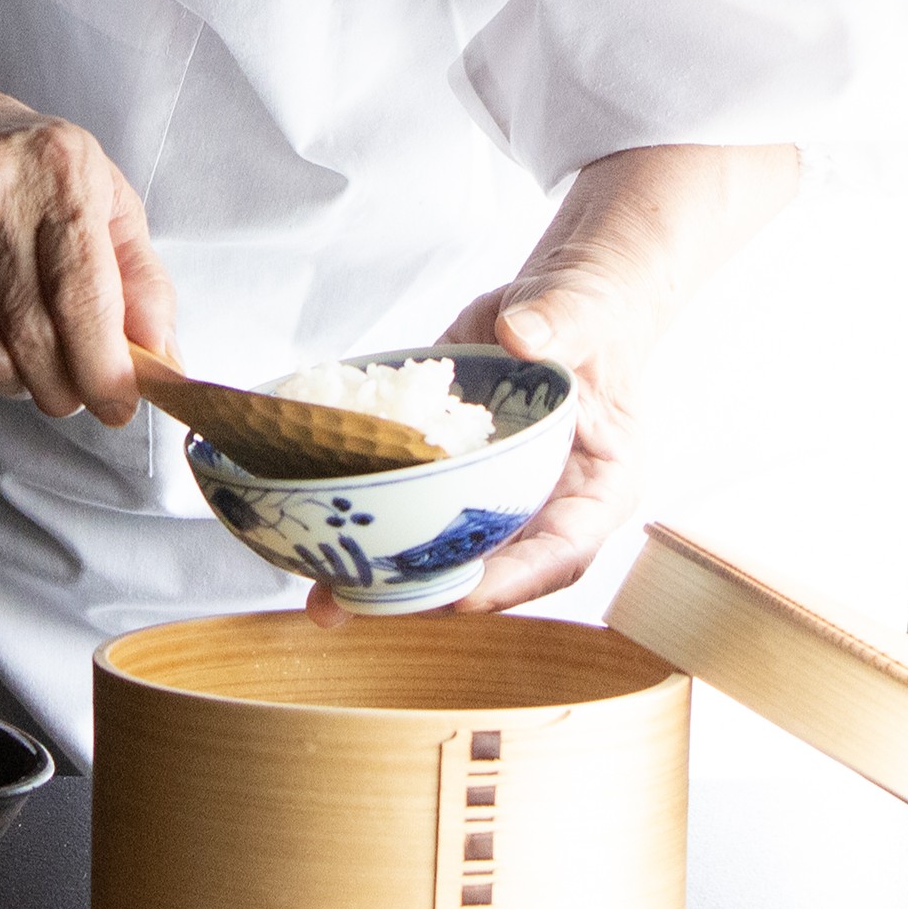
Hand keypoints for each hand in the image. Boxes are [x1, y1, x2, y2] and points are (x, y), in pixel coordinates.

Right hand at [0, 93, 176, 426]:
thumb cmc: (28, 170)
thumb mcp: (103, 198)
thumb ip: (141, 280)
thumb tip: (161, 362)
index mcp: (58, 169)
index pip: (82, 295)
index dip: (105, 368)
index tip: (119, 405)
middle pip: (31, 337)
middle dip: (65, 388)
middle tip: (77, 393)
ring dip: (17, 382)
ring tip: (29, 359)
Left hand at [299, 231, 675, 621]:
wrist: (552, 304)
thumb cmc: (592, 316)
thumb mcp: (585, 313)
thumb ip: (563, 323)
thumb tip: (522, 337)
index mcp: (596, 489)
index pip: (562, 552)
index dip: (514, 581)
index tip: (466, 598)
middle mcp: (541, 508)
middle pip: (493, 570)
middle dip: (433, 596)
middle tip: (375, 604)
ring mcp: (488, 498)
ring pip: (442, 552)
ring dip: (386, 581)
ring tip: (327, 600)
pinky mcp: (442, 475)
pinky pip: (406, 507)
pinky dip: (363, 523)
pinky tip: (311, 542)